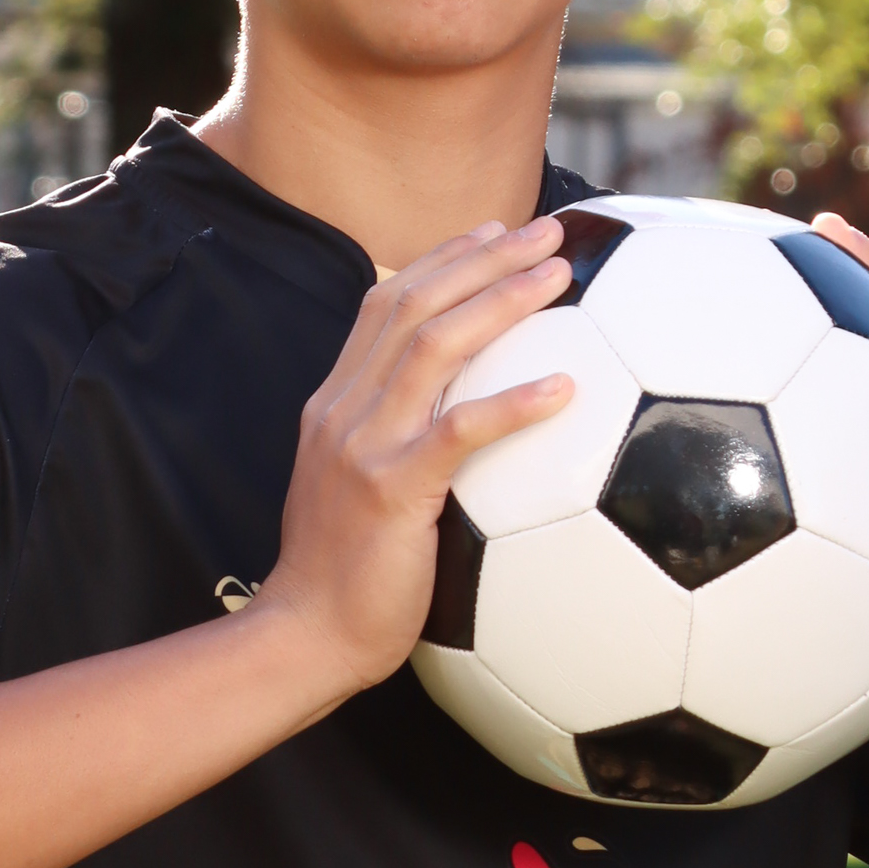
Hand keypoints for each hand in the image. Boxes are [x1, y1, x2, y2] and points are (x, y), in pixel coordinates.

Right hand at [253, 217, 573, 691]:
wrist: (304, 637)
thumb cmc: (347, 578)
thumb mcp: (358, 491)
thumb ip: (399, 445)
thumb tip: (464, 424)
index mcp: (336, 402)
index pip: (386, 302)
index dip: (443, 258)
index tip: (495, 230)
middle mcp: (344, 408)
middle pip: (415, 303)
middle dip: (484, 256)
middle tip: (547, 231)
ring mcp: (363, 445)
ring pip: (434, 345)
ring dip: (501, 300)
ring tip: (558, 274)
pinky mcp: (390, 490)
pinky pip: (459, 431)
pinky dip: (514, 401)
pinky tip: (564, 386)